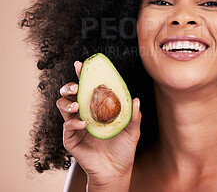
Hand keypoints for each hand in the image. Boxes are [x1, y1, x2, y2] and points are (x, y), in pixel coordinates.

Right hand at [56, 61, 140, 186]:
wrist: (116, 170)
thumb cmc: (124, 148)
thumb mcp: (132, 130)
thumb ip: (134, 116)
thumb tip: (136, 100)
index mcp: (97, 107)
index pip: (88, 88)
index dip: (82, 75)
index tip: (80, 64)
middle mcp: (84, 113)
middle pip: (69, 94)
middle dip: (69, 87)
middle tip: (76, 87)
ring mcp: (76, 126)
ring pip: (62, 107)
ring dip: (67, 103)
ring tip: (77, 105)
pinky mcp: (71, 139)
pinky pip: (67, 127)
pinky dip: (73, 122)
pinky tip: (84, 123)